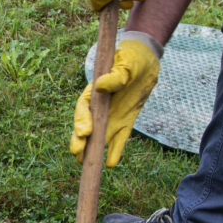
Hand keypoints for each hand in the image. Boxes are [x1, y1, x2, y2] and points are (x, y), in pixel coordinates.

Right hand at [70, 32, 161, 167]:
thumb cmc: (132, 58)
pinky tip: (111, 164)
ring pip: (98, 136)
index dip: (82, 121)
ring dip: (92, 150)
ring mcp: (111, 115)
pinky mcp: (125, 121)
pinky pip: (119, 138)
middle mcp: (99, 107)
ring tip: (87, 164)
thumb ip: (115, 76)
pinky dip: (115, 151)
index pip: (84, 109)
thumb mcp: (126, 64)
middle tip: (78, 153)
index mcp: (94, 92)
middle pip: (86, 126)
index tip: (84, 132)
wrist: (145, 60)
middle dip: (80, 140)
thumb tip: (100, 86)